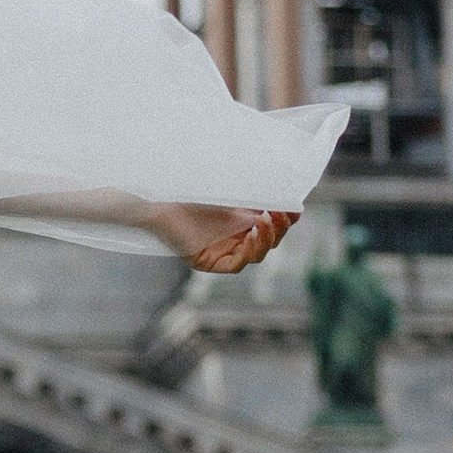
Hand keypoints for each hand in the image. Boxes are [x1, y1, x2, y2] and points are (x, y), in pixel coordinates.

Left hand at [154, 203, 297, 276]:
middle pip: (268, 242)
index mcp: (240, 222)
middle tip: (281, 213)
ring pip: (256, 255)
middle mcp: (232, 238)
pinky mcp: (207, 262)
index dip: (286, 220)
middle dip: (279, 228)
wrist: (158, 196)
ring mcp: (220, 252)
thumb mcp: (231, 190)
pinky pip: (236, 265)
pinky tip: (251, 236)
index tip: (294, 207)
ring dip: (266, 239)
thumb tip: (288, 192)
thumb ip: (256, 194)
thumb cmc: (190, 188)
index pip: (271, 226)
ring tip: (268, 221)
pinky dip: (248, 252)